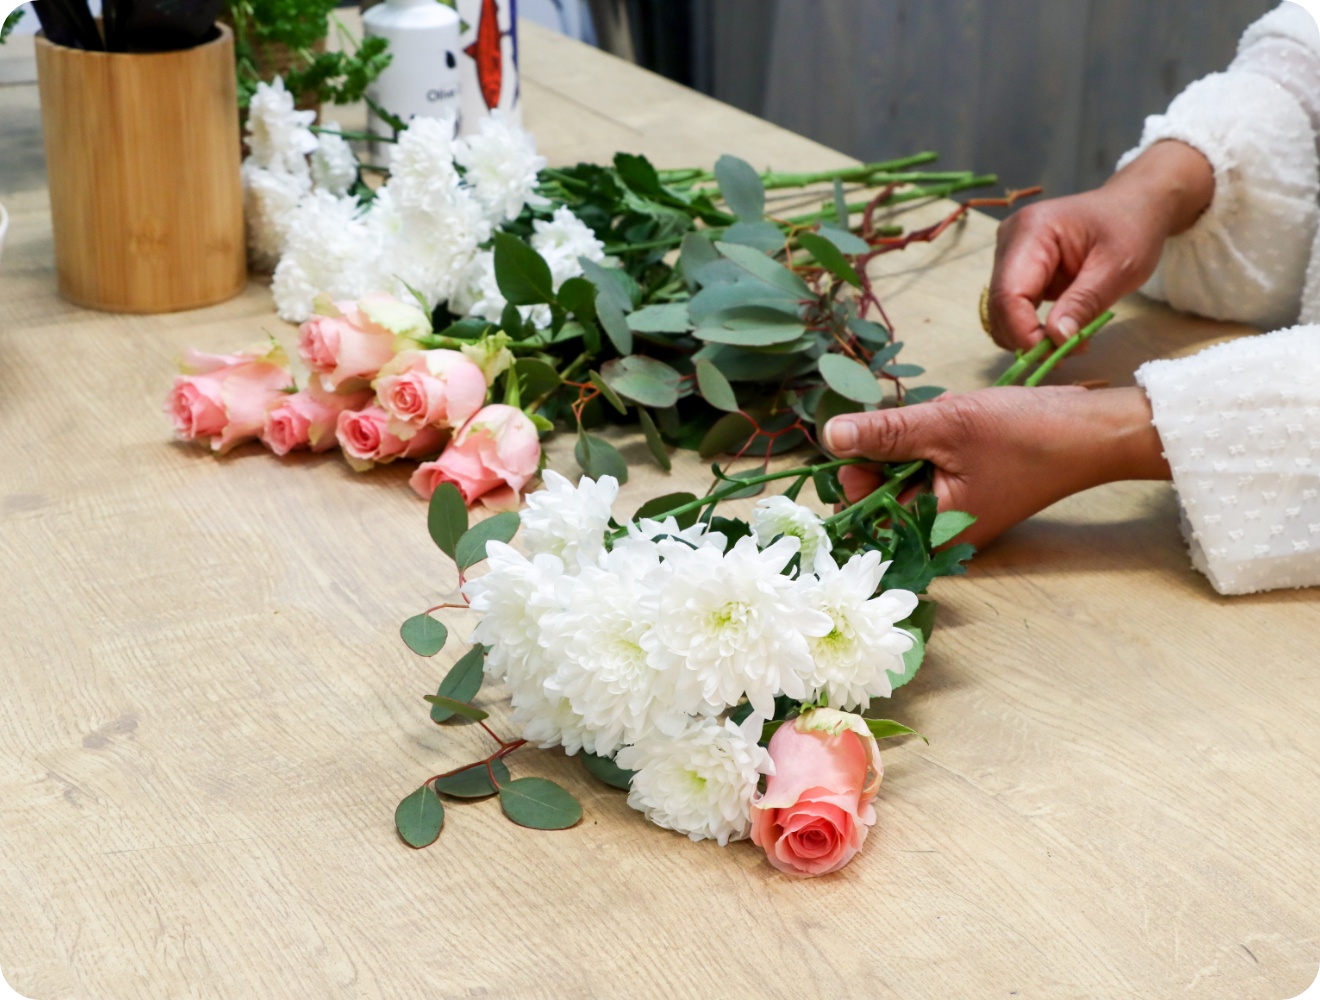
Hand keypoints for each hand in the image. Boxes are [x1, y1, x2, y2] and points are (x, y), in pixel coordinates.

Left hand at [823, 387, 1170, 549]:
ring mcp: (953, 517)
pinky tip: (963, 426)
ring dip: (917, 440)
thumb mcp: (946, 425)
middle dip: (894, 449)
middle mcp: (938, 535)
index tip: (873, 436)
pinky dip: (937, 443)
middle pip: (879, 493)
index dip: (856, 472)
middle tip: (928, 424)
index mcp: (931, 532)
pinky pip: (930, 469)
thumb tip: (829, 436)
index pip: (862, 513)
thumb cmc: (1026, 434)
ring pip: (904, 475)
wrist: (1092, 433)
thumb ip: (884, 433)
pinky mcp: (966, 497)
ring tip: (952, 422)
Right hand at [988, 140, 1214, 351]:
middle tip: (1068, 353)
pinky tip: (1065, 328)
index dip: (1022, 330)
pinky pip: (1014, 308)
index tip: (1053, 353)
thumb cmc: (1131, 227)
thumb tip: (1056, 340)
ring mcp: (1009, 255)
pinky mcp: (1017, 270)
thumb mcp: (1119, 268)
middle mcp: (1010, 241)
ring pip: (1002, 312)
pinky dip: (1035, 327)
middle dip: (1027, 338)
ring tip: (1072, 341)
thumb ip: (1085, 303)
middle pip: (999, 305)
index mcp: (1032, 231)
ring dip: (1030, 336)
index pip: (1009, 292)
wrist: (1134, 205)